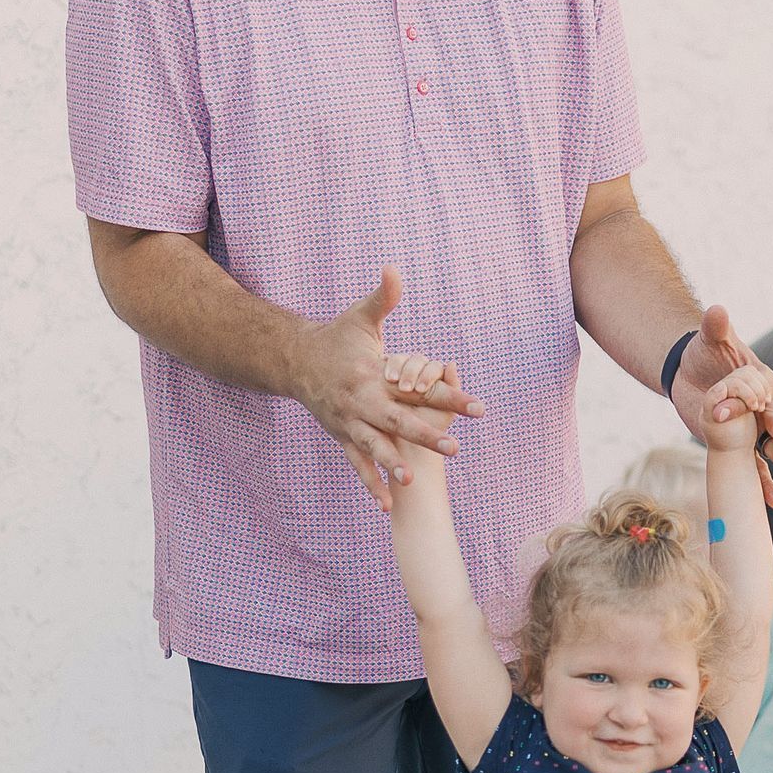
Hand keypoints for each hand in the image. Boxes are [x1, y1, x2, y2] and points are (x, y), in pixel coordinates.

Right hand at [291, 265, 480, 508]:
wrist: (293, 361)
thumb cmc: (336, 338)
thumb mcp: (361, 317)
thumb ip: (383, 297)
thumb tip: (395, 268)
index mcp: (372, 374)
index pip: (419, 388)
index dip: (449, 397)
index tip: (479, 408)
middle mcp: (360, 401)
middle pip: (397, 420)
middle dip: (425, 436)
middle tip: (455, 448)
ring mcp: (348, 422)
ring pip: (372, 446)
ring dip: (390, 464)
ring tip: (410, 481)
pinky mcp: (341, 436)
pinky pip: (356, 463)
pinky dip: (370, 483)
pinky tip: (386, 505)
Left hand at [672, 303, 772, 509]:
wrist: (690, 372)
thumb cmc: (705, 350)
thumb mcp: (709, 337)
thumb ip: (716, 327)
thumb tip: (717, 310)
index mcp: (763, 382)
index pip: (764, 396)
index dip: (752, 403)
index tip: (739, 406)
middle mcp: (766, 409)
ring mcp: (755, 431)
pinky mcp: (740, 447)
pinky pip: (755, 470)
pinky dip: (765, 486)